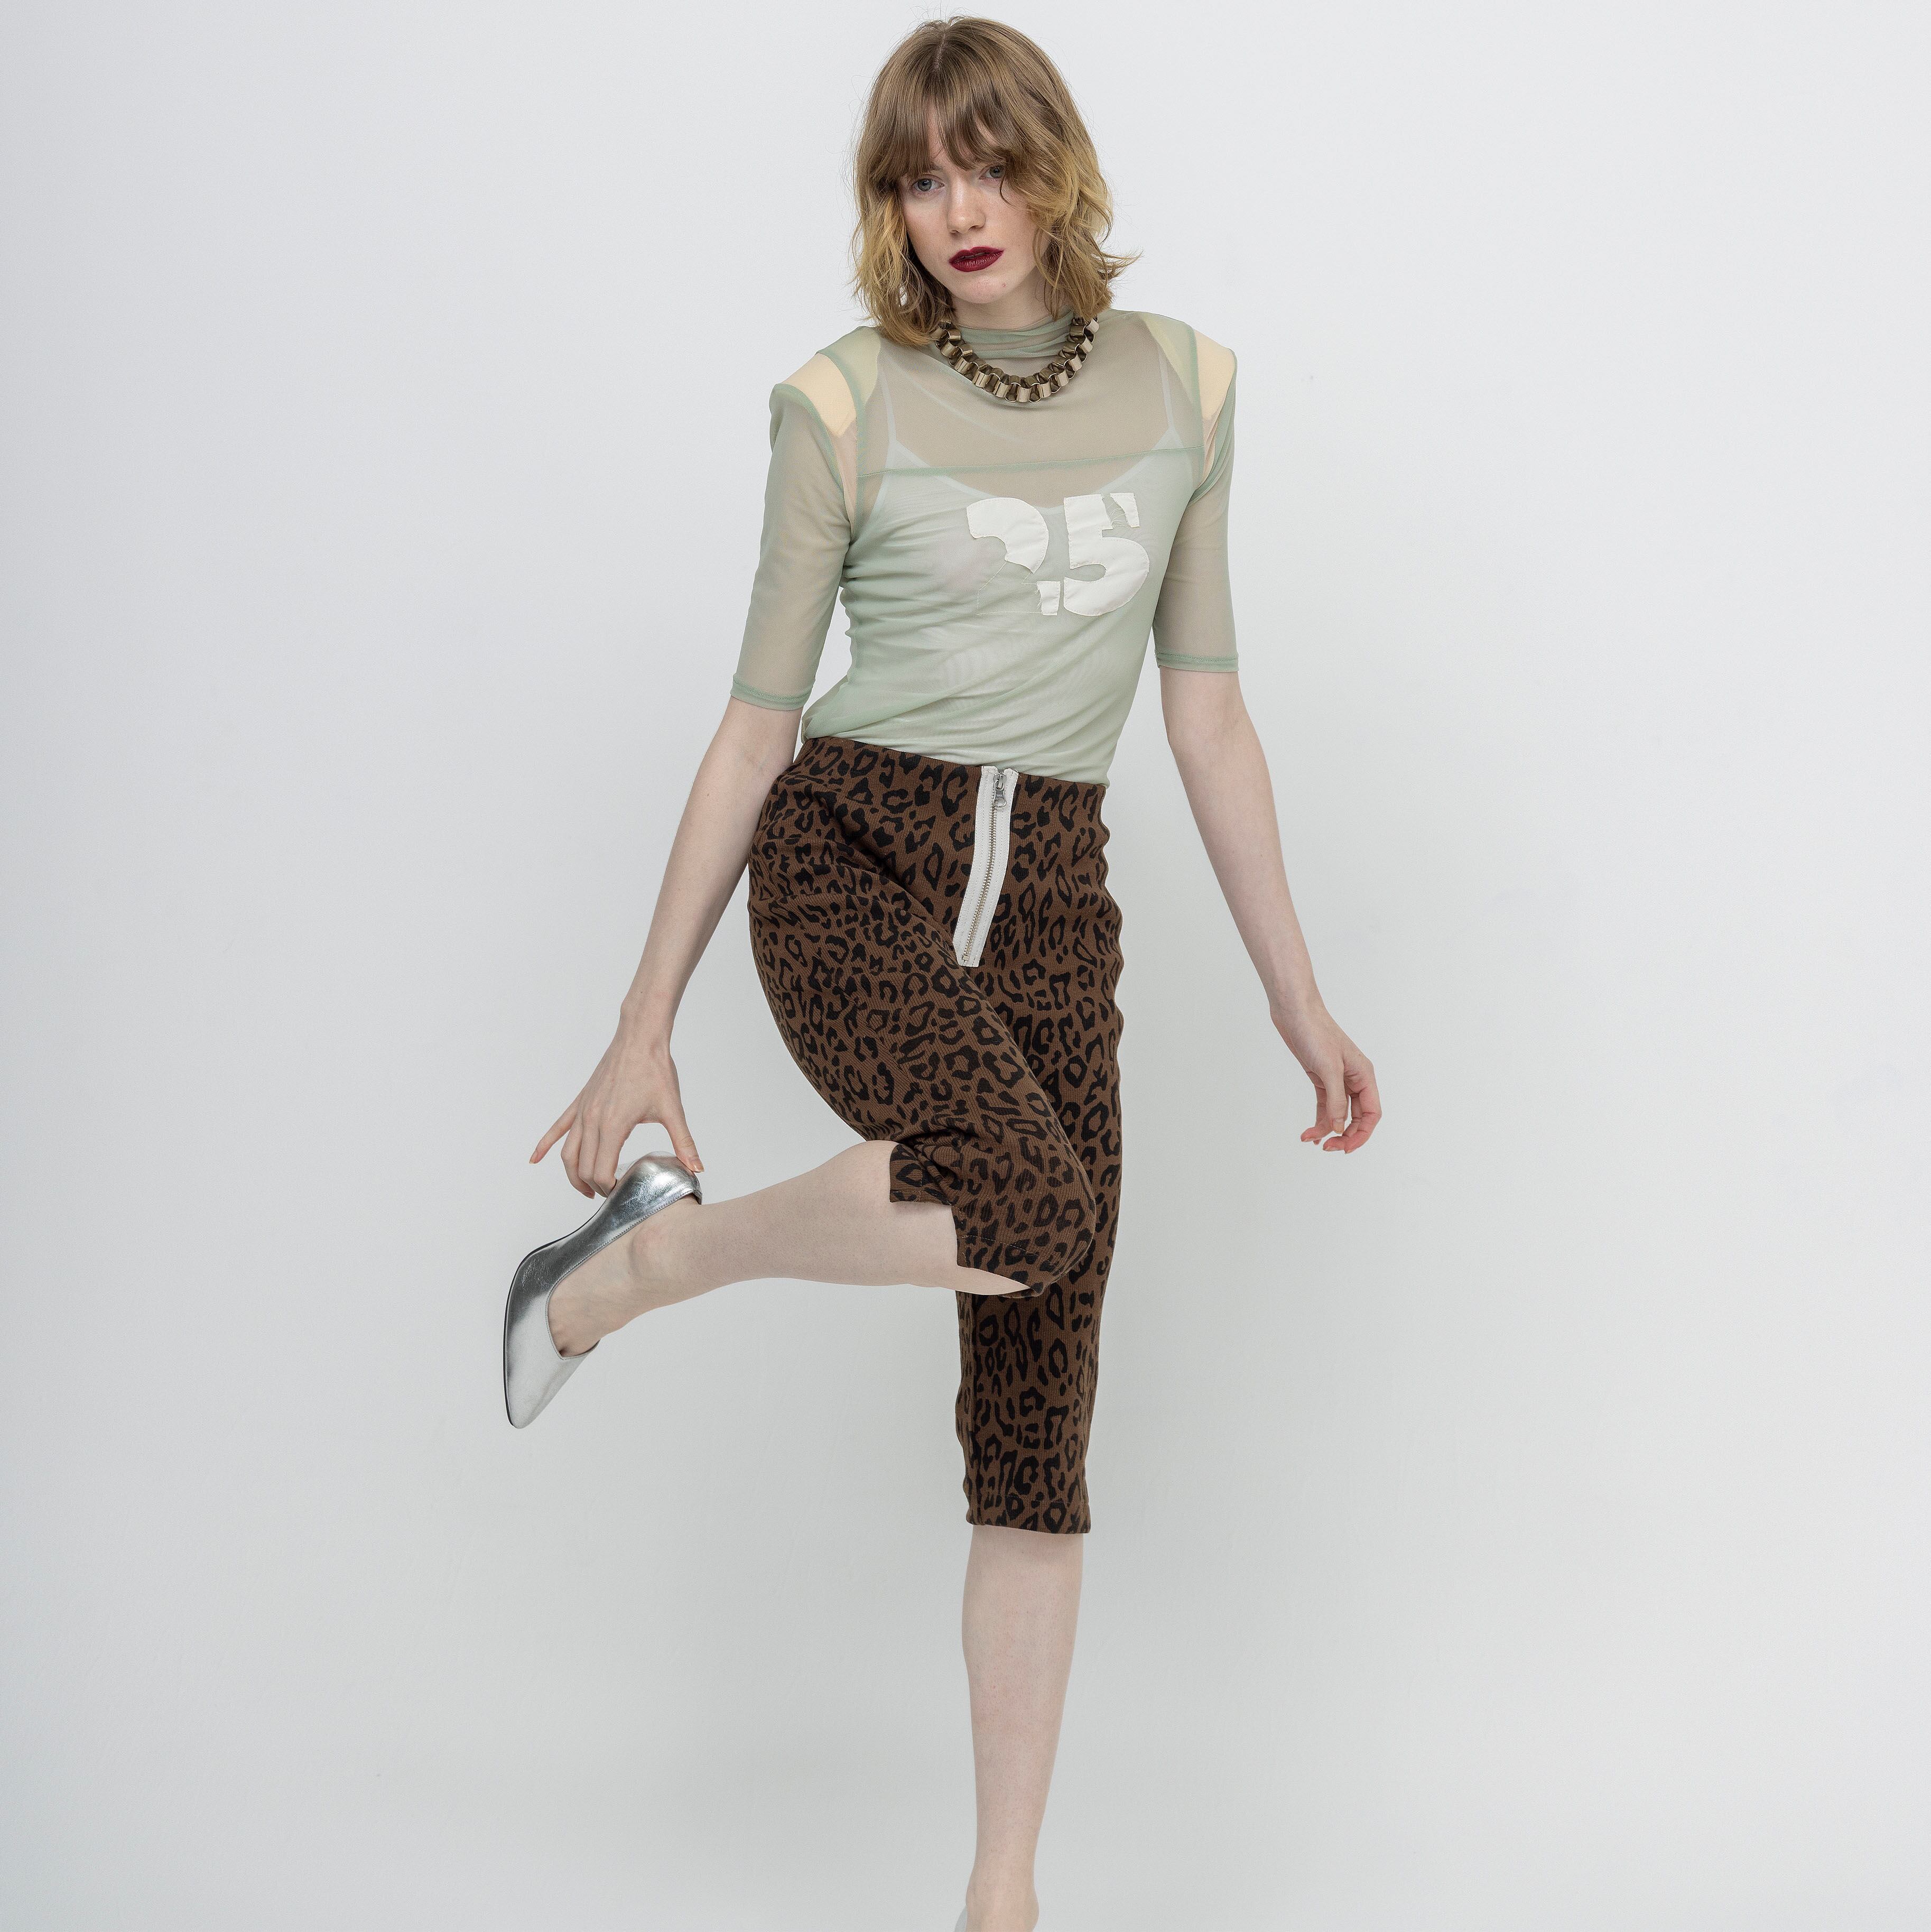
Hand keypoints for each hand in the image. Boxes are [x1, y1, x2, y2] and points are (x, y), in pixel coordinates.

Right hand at [530, 1018, 703, 1197]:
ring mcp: (583, 1111)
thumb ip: (684, 1142)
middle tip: (611, 1194)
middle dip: (594, 1186)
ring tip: (586, 1189)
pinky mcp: (580, 1102)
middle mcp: (592, 1120)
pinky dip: (545, 1146)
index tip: (624, 1193)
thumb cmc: (655, 1070)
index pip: (601, 1172)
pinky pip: (557, 1128)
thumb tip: (697, 1168)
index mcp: (613, 1126)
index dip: (610, 1189)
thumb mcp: (673, 1110)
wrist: (640, 1038)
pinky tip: (535, 1159)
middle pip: (583, 1167)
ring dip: (573, 1175)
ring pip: (568, 1153)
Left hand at [1271, 1000, 1380, 1152]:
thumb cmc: (1315, 1033)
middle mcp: (1354, 1080)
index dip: (1362, 1134)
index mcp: (1364, 1076)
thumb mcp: (1327, 1069)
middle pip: (1357, 1118)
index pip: (1372, 1114)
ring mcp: (1337, 1080)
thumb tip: (1338, 1129)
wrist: (1294, 1012)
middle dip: (1344, 1135)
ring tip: (1312, 1142)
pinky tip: (1308, 1133)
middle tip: (1327, 1148)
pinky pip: (1324, 1107)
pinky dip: (1318, 1121)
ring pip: (1339, 1115)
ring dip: (1328, 1131)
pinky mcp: (1320, 1078)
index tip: (1345, 1148)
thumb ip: (1335, 1101)